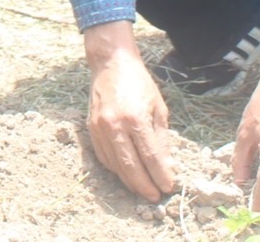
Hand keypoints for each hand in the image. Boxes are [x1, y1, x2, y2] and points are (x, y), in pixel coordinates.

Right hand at [83, 22, 174, 202]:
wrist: (110, 63)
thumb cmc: (139, 83)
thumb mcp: (158, 108)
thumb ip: (161, 138)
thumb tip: (168, 166)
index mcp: (135, 118)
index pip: (150, 156)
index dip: (160, 175)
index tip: (168, 187)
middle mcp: (115, 125)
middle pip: (131, 166)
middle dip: (144, 185)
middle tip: (155, 196)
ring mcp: (100, 127)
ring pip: (115, 164)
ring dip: (129, 180)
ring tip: (142, 189)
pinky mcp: (91, 128)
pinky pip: (103, 156)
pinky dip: (115, 168)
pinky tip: (125, 173)